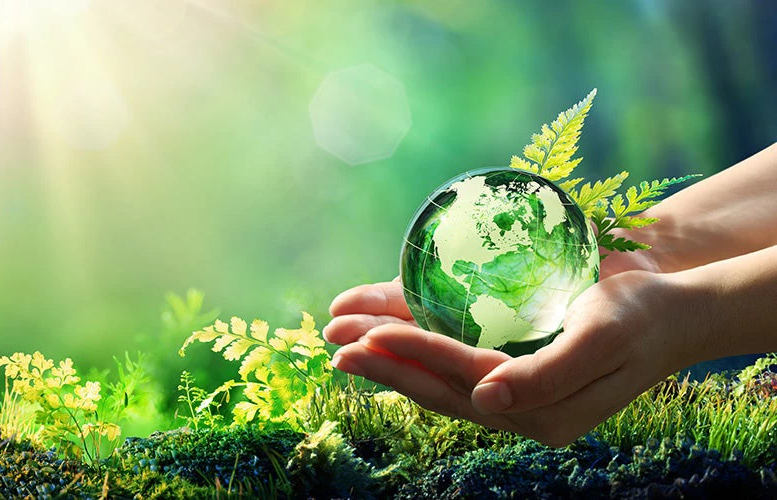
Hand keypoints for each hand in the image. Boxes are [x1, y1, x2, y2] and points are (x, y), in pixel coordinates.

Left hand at [324, 266, 705, 446]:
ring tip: (341, 341)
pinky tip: (383, 340)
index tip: (369, 335)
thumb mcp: (600, 340)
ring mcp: (512, 393)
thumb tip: (486, 404)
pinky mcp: (508, 374)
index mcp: (541, 409)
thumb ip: (545, 375)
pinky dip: (416, 351)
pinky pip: (452, 366)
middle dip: (384, 364)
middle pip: (437, 387)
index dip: (414, 354)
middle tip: (333, 345)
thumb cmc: (640, 318)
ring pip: (437, 380)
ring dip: (390, 360)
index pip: (463, 378)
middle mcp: (519, 408)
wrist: (671, 313)